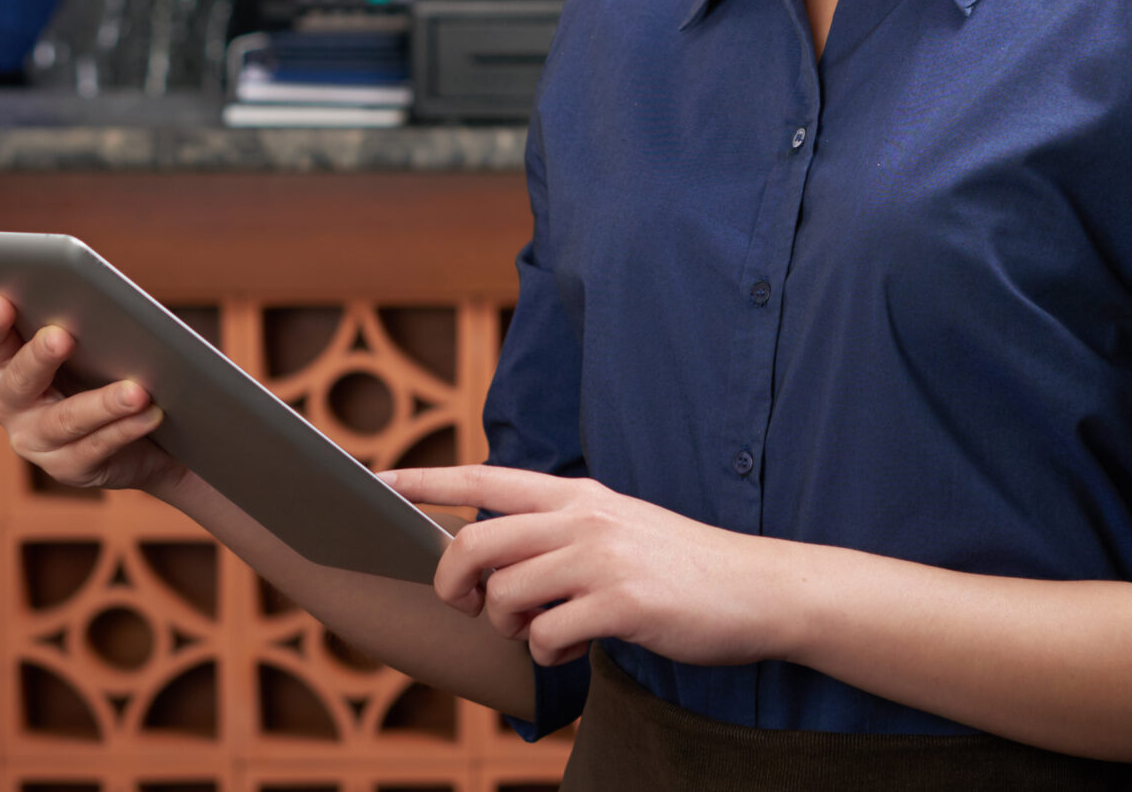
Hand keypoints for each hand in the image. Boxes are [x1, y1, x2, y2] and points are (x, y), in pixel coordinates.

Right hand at [0, 293, 185, 494]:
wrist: (140, 438)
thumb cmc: (105, 373)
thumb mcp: (89, 348)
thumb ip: (83, 325)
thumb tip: (103, 303)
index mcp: (8, 362)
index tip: (2, 302)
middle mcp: (11, 404)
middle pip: (19, 380)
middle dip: (39, 357)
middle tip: (62, 337)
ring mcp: (35, 441)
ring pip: (65, 419)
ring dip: (102, 403)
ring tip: (135, 391)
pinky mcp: (68, 468)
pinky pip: (97, 447)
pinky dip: (126, 428)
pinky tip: (149, 414)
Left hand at [383, 465, 786, 669]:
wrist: (756, 589)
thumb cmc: (679, 566)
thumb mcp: (615, 526)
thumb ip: (557, 532)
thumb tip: (491, 563)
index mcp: (576, 495)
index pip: (483, 478)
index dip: (424, 481)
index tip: (376, 482)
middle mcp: (583, 518)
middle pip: (475, 545)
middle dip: (454, 585)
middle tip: (468, 607)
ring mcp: (602, 559)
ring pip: (506, 596)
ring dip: (509, 627)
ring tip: (541, 631)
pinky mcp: (622, 603)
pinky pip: (548, 635)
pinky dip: (547, 653)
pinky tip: (571, 647)